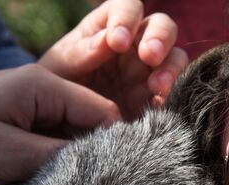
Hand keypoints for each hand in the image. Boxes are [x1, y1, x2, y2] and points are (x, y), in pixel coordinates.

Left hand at [0, 65, 119, 184]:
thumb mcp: (13, 154)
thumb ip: (63, 157)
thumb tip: (101, 165)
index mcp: (43, 85)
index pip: (101, 111)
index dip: (113, 143)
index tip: (115, 177)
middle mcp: (39, 92)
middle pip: (85, 124)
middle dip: (88, 155)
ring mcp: (25, 109)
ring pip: (66, 137)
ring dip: (65, 162)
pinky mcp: (14, 127)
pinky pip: (45, 145)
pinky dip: (47, 164)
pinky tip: (40, 182)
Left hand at [39, 0, 188, 118]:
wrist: (58, 129)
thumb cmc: (54, 89)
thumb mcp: (58, 70)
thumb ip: (80, 53)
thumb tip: (107, 40)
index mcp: (108, 27)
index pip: (127, 7)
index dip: (127, 19)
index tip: (117, 43)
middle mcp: (135, 45)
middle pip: (162, 26)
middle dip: (159, 38)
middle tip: (149, 57)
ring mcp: (149, 72)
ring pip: (175, 57)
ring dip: (171, 68)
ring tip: (157, 87)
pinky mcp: (155, 100)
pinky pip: (174, 93)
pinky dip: (171, 97)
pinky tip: (158, 108)